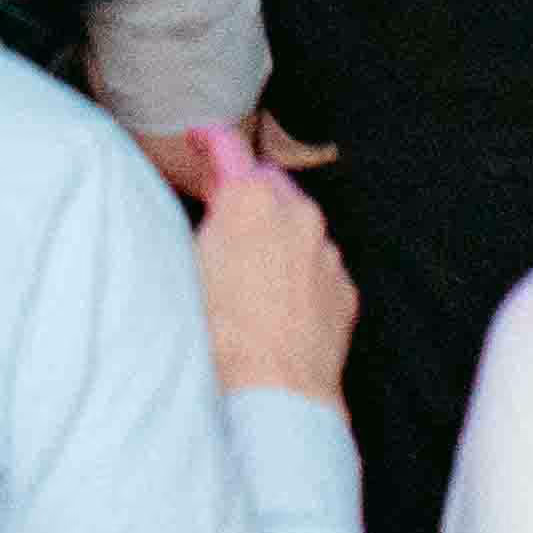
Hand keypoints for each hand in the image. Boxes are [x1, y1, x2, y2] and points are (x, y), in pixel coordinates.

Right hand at [185, 127, 357, 405]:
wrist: (274, 392)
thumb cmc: (220, 333)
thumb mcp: (188, 263)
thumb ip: (203, 219)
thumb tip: (208, 206)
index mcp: (250, 199)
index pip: (228, 147)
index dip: (209, 140)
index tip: (202, 139)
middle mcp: (297, 214)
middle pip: (269, 184)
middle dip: (247, 194)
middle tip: (222, 218)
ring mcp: (326, 252)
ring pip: (298, 226)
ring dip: (276, 235)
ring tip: (249, 273)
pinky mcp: (344, 288)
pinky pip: (319, 265)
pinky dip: (300, 271)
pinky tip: (277, 301)